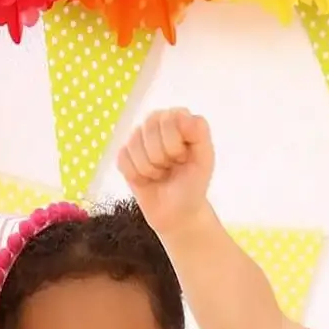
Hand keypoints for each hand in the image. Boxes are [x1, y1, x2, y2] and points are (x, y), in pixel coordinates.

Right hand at [119, 109, 214, 236]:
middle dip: (161, 156)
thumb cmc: (193, 184)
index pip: (169, 118)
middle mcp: (158, 122)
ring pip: (134, 144)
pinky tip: (146, 179)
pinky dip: (136, 175)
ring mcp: (139, 137)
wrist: (176, 212)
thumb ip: (200, 135)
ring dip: (149, 168)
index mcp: (180, 119)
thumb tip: (185, 116)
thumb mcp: (205, 161)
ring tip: (160, 174)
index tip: (184, 158)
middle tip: (172, 167)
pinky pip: (123, 159)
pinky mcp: (125, 154)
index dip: (174, 143)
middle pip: (148, 128)